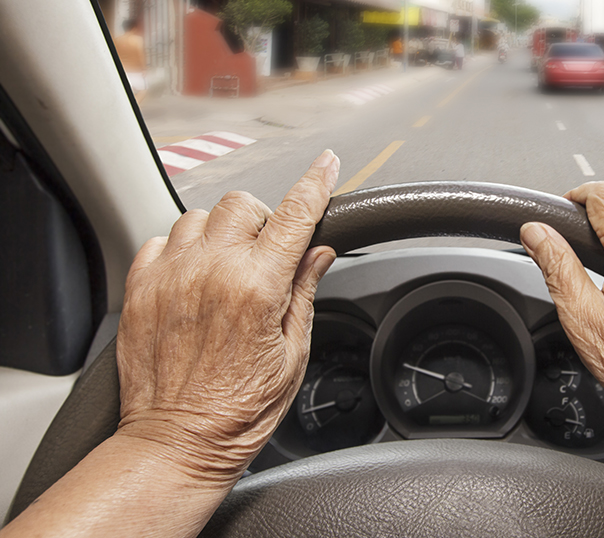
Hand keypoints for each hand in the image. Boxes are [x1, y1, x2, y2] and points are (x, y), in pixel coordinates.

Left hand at [115, 150, 339, 480]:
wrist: (177, 444)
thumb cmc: (238, 411)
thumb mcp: (292, 355)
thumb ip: (303, 292)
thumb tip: (318, 253)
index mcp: (257, 288)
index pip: (294, 216)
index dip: (315, 184)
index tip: (326, 165)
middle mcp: (211, 272)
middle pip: (242, 205)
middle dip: (261, 220)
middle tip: (267, 254)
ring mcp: (171, 277)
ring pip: (198, 216)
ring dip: (219, 233)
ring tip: (225, 268)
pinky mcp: (140, 289)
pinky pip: (160, 240)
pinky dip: (180, 249)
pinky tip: (192, 279)